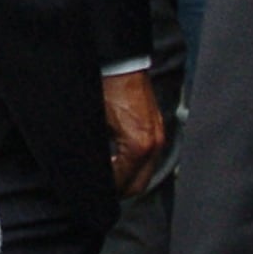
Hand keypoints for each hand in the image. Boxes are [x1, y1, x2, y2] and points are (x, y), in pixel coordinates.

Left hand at [105, 70, 165, 197]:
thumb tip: (96, 170)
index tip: (94, 190)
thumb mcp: (96, 125)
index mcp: (139, 145)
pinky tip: (116, 160)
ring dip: (127, 177)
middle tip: (102, 189)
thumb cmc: (107, 87)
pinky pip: (148, 157)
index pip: (124, 182)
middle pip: (139, 184)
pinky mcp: (156, 128)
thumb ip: (99, 153)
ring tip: (107, 177)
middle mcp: (154, 143)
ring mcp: (158, 136)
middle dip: (120, 189)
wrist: (121, 63)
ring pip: (145, 172)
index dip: (108, 189)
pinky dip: (133, 164)